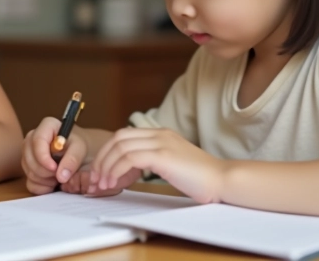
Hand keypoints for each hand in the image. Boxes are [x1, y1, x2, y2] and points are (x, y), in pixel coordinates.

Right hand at [21, 117, 89, 194]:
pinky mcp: (27, 168)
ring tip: (59, 176)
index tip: (54, 169)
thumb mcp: (80, 148)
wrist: (77, 152)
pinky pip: (30, 182)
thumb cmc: (77, 145)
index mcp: (46, 126)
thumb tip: (61, 176)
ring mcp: (27, 153)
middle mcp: (32, 138)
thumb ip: (73, 159)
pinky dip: (42, 187)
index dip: (43, 158)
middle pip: (29, 158)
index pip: (37, 141)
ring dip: (45, 180)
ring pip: (29, 172)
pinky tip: (53, 183)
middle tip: (61, 174)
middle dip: (46, 171)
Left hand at [89, 128, 225, 203]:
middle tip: (95, 179)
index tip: (100, 173)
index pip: (124, 135)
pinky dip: (117, 170)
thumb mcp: (173, 164)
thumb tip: (129, 171)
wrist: (223, 180)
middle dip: (101, 159)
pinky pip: (130, 158)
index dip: (107, 153)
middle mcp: (159, 134)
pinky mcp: (163, 155)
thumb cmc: (201, 178)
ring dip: (106, 166)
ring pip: (120, 147)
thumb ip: (153, 161)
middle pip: (118, 138)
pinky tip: (114, 183)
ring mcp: (161, 143)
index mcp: (161, 134)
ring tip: (102, 184)